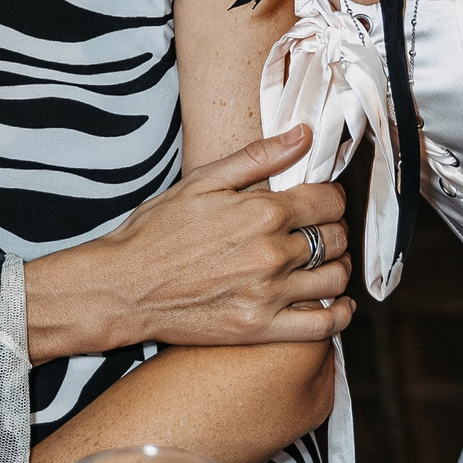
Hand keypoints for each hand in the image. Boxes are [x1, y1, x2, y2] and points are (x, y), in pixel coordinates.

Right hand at [24, 127, 350, 360]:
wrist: (122, 287)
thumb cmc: (155, 232)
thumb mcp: (202, 181)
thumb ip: (258, 156)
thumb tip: (303, 133)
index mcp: (261, 212)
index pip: (330, 201)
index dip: (331, 198)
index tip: (321, 201)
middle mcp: (272, 253)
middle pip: (337, 239)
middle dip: (334, 230)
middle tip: (318, 231)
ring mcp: (268, 295)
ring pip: (336, 280)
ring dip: (338, 267)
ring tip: (323, 263)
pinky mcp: (260, 329)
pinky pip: (322, 326)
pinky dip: (340, 315)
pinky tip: (337, 304)